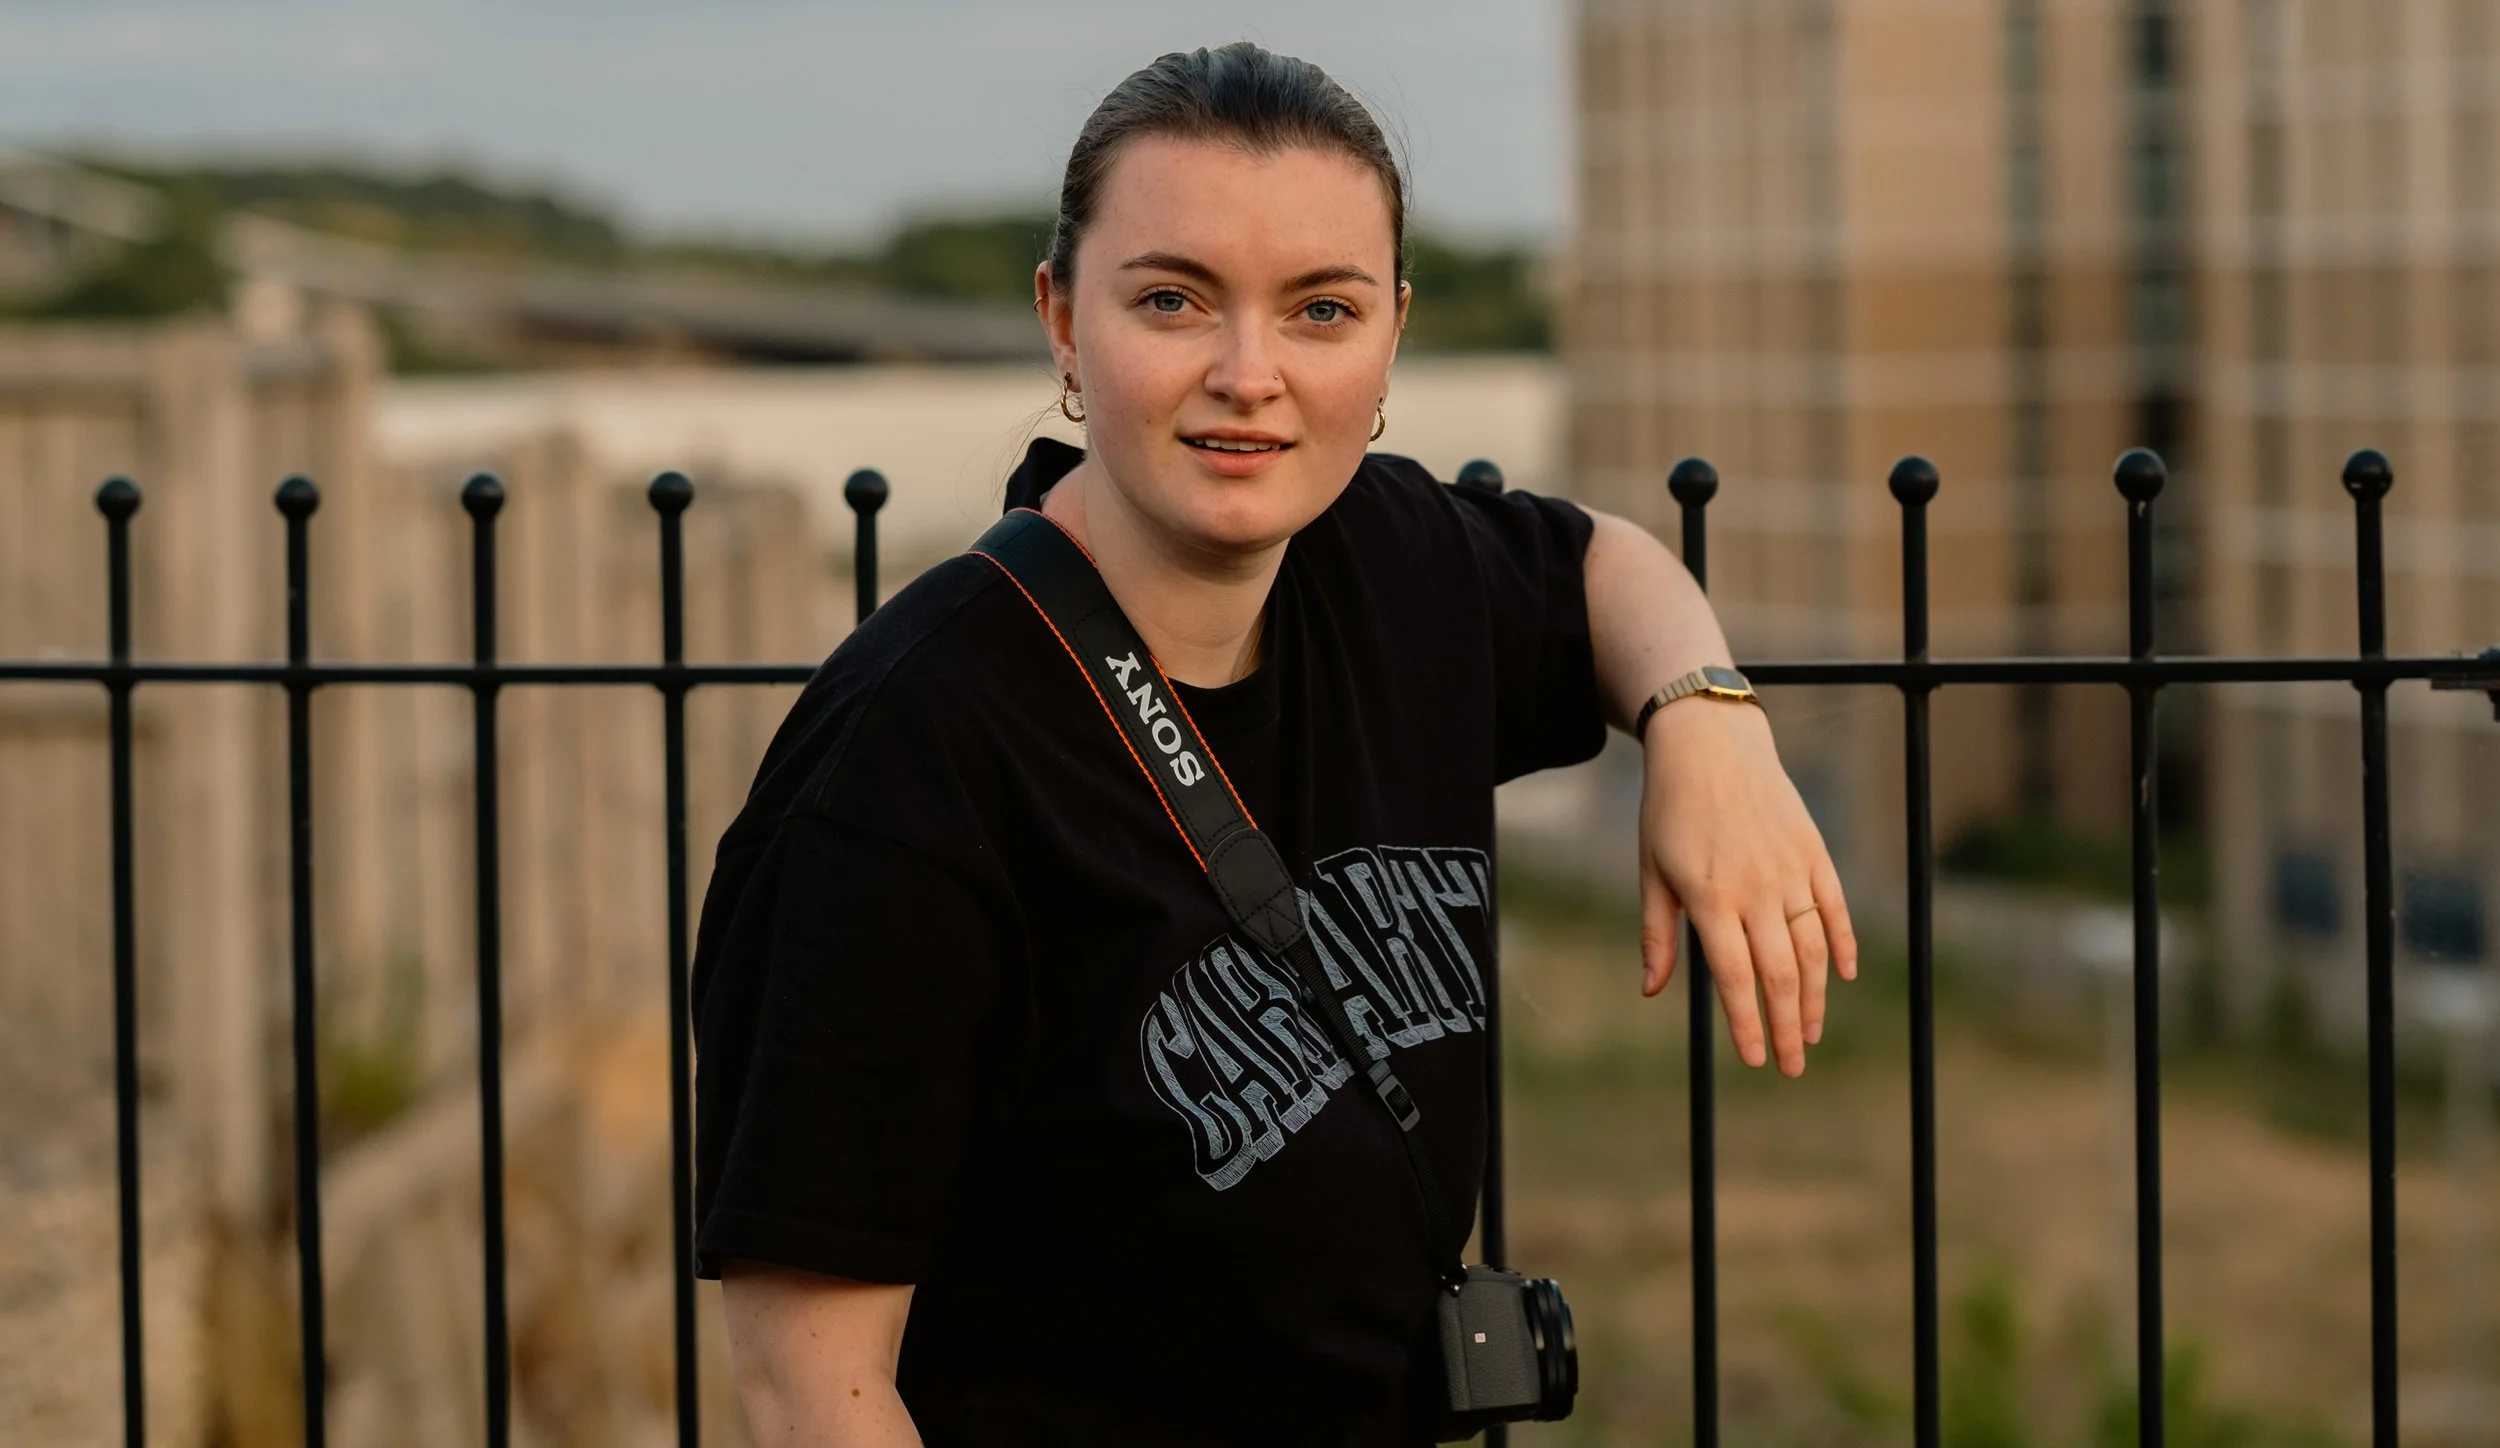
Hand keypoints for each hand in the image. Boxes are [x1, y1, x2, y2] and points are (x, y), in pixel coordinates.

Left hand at [1635, 698, 1856, 1075]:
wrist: (1710, 743)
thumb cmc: (1670, 810)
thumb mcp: (1651, 871)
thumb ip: (1657, 934)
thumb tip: (1652, 991)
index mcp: (1710, 897)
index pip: (1736, 978)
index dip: (1749, 1024)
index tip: (1757, 1060)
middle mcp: (1756, 888)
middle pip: (1782, 974)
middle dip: (1789, 1027)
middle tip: (1793, 1065)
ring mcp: (1790, 869)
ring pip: (1814, 948)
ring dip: (1817, 997)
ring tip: (1812, 1033)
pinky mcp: (1813, 851)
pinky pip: (1835, 908)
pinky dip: (1844, 945)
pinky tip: (1842, 976)